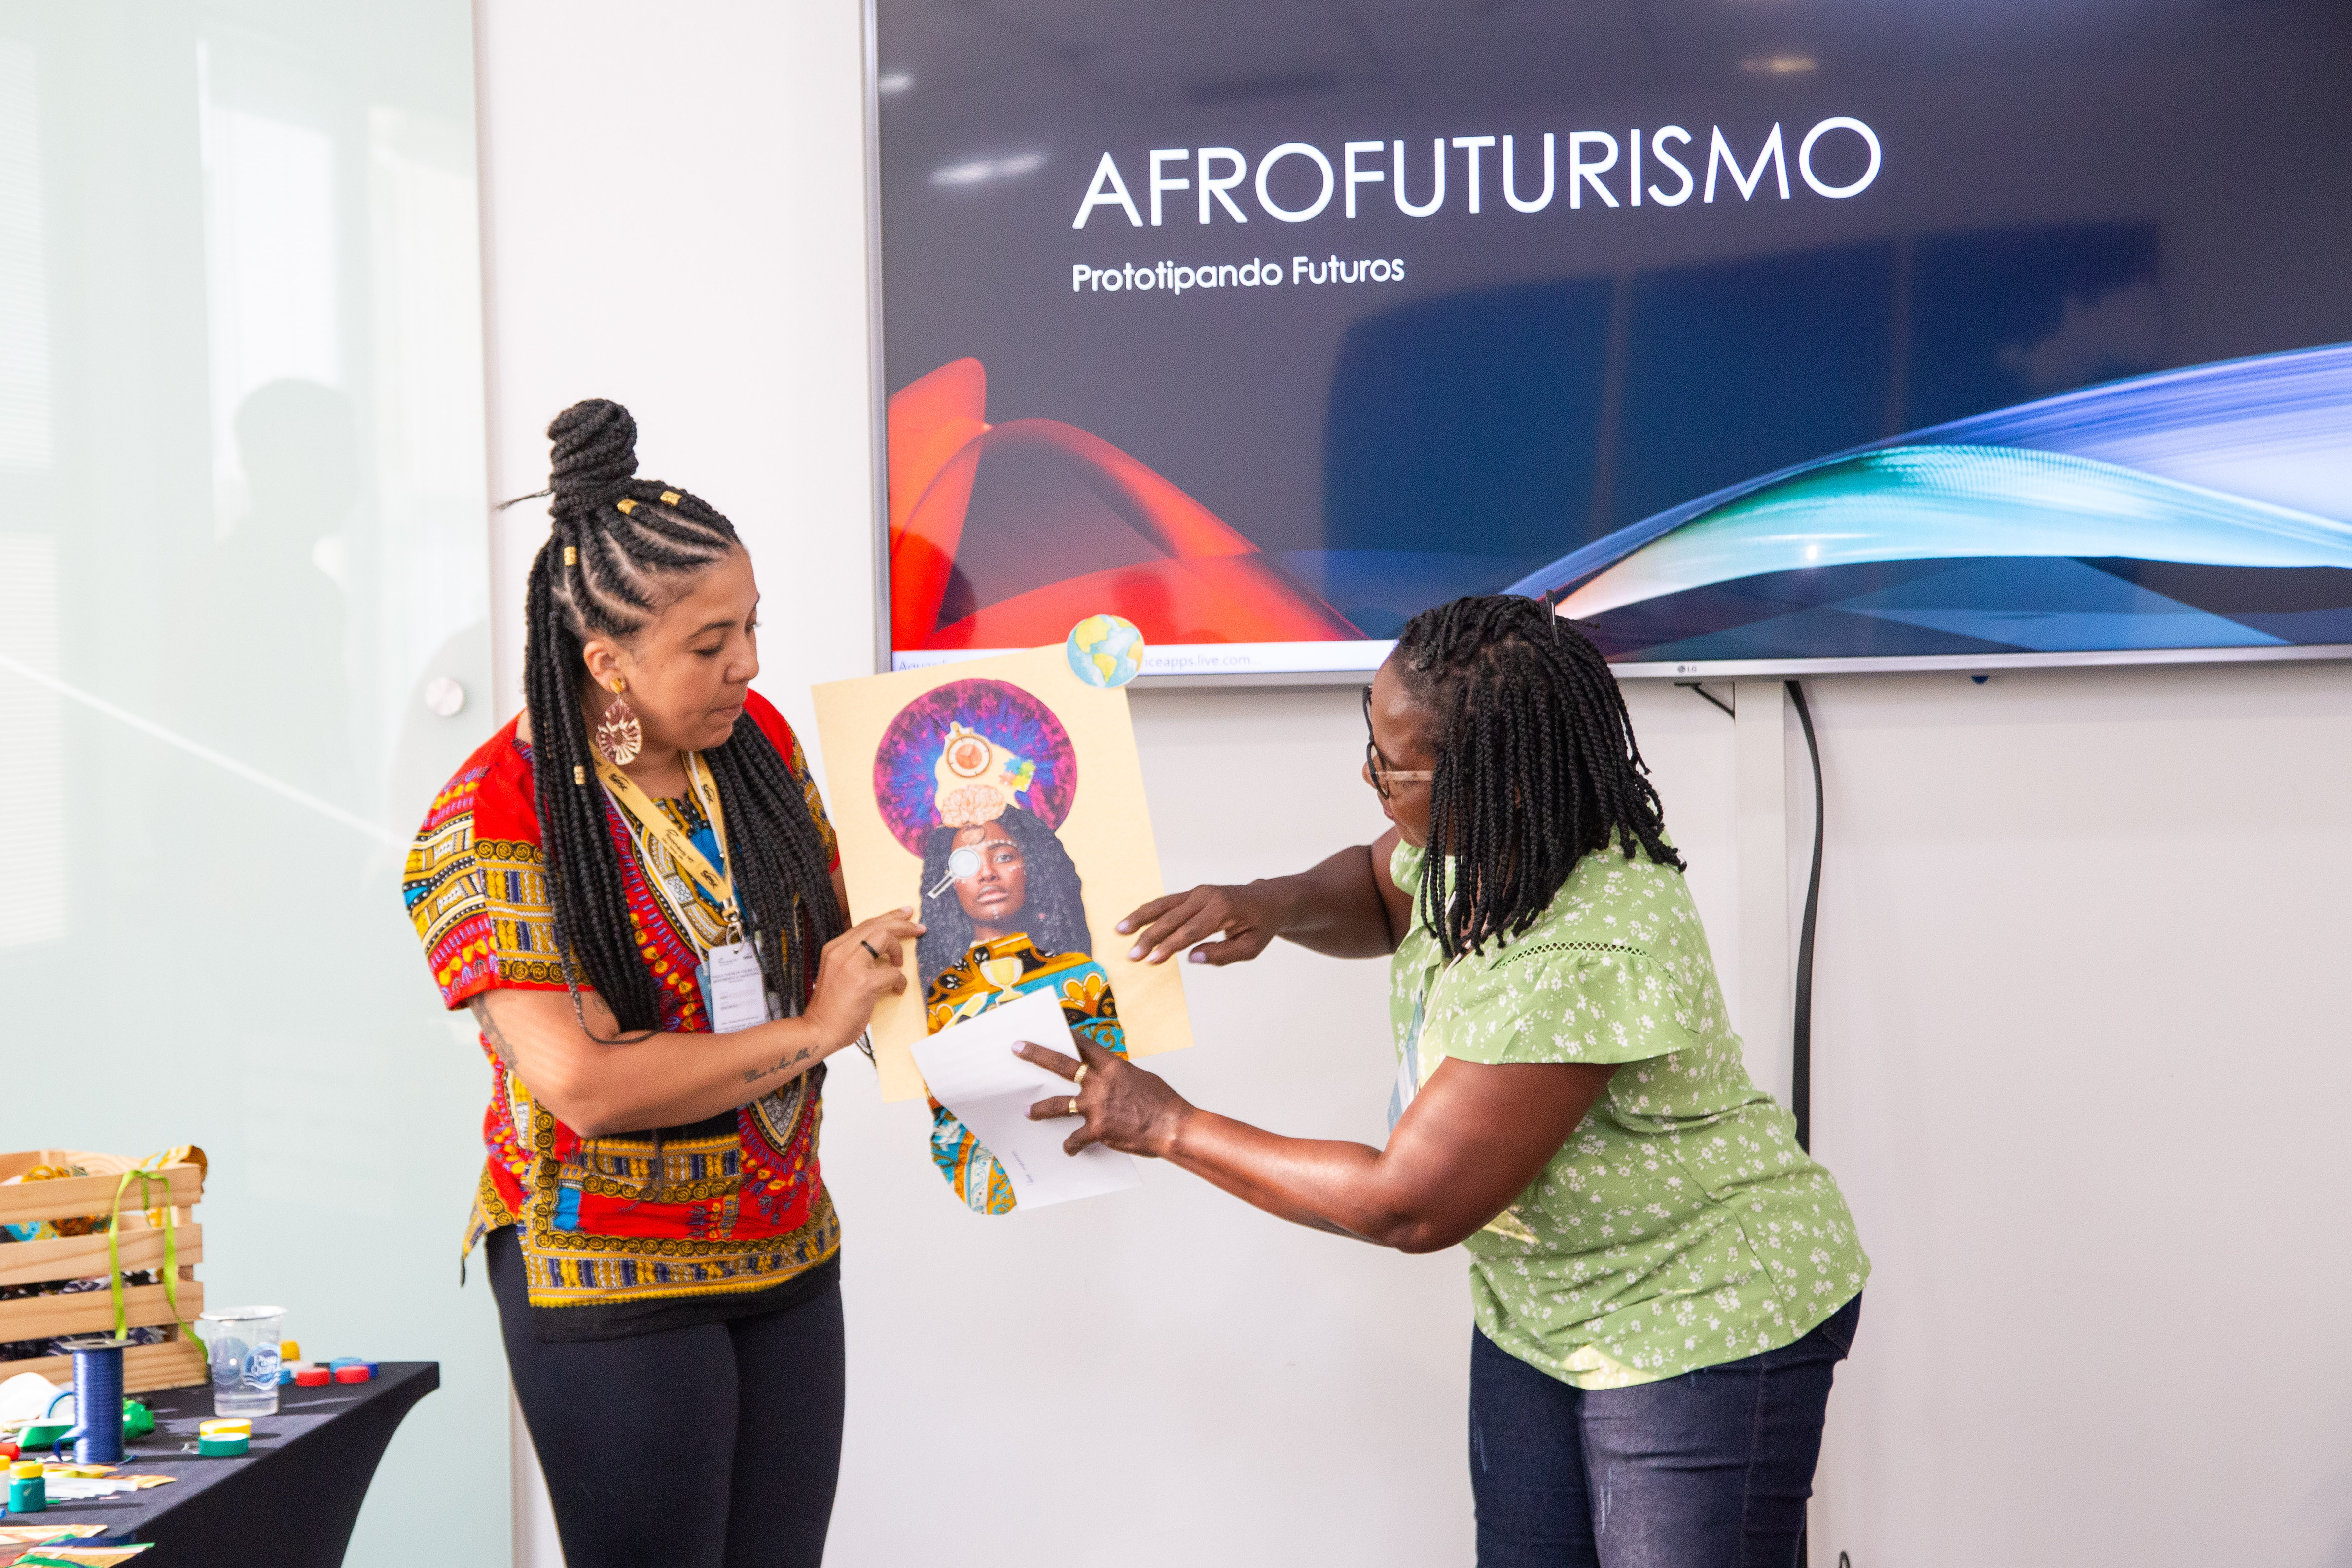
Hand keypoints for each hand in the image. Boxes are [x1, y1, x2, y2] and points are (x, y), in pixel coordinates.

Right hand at [806, 908, 923, 1048]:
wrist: (818, 1030)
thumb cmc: (831, 1008)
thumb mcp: (838, 974)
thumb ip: (855, 960)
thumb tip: (882, 955)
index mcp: (834, 948)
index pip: (864, 924)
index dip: (887, 918)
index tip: (904, 915)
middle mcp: (840, 951)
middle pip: (876, 925)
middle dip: (901, 923)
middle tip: (919, 927)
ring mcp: (851, 965)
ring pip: (883, 937)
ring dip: (899, 947)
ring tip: (901, 961)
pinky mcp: (863, 982)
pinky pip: (892, 973)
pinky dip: (899, 980)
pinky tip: (897, 989)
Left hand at [1019, 1037, 1194, 1157]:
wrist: (1173, 1128)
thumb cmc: (1163, 1104)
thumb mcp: (1141, 1080)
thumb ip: (1119, 1078)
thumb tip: (1108, 1082)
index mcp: (1114, 1067)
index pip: (1085, 1046)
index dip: (1067, 1036)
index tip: (1053, 1028)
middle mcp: (1101, 1083)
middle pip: (1061, 1065)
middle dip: (1037, 1055)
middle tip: (1018, 1048)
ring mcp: (1097, 1106)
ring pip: (1059, 1104)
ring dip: (1041, 1109)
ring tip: (1028, 1112)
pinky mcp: (1098, 1129)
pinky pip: (1076, 1139)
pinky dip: (1071, 1146)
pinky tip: (1068, 1150)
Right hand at [1117, 882, 1284, 965]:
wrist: (1268, 899)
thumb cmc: (1260, 926)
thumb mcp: (1250, 947)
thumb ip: (1222, 954)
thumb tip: (1191, 959)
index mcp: (1223, 909)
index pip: (1191, 931)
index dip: (1169, 946)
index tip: (1152, 960)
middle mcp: (1207, 896)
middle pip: (1172, 918)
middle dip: (1150, 937)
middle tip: (1132, 956)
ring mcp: (1198, 892)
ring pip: (1164, 905)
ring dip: (1140, 918)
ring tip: (1120, 930)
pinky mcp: (1192, 893)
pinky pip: (1166, 903)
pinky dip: (1148, 912)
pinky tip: (1131, 921)